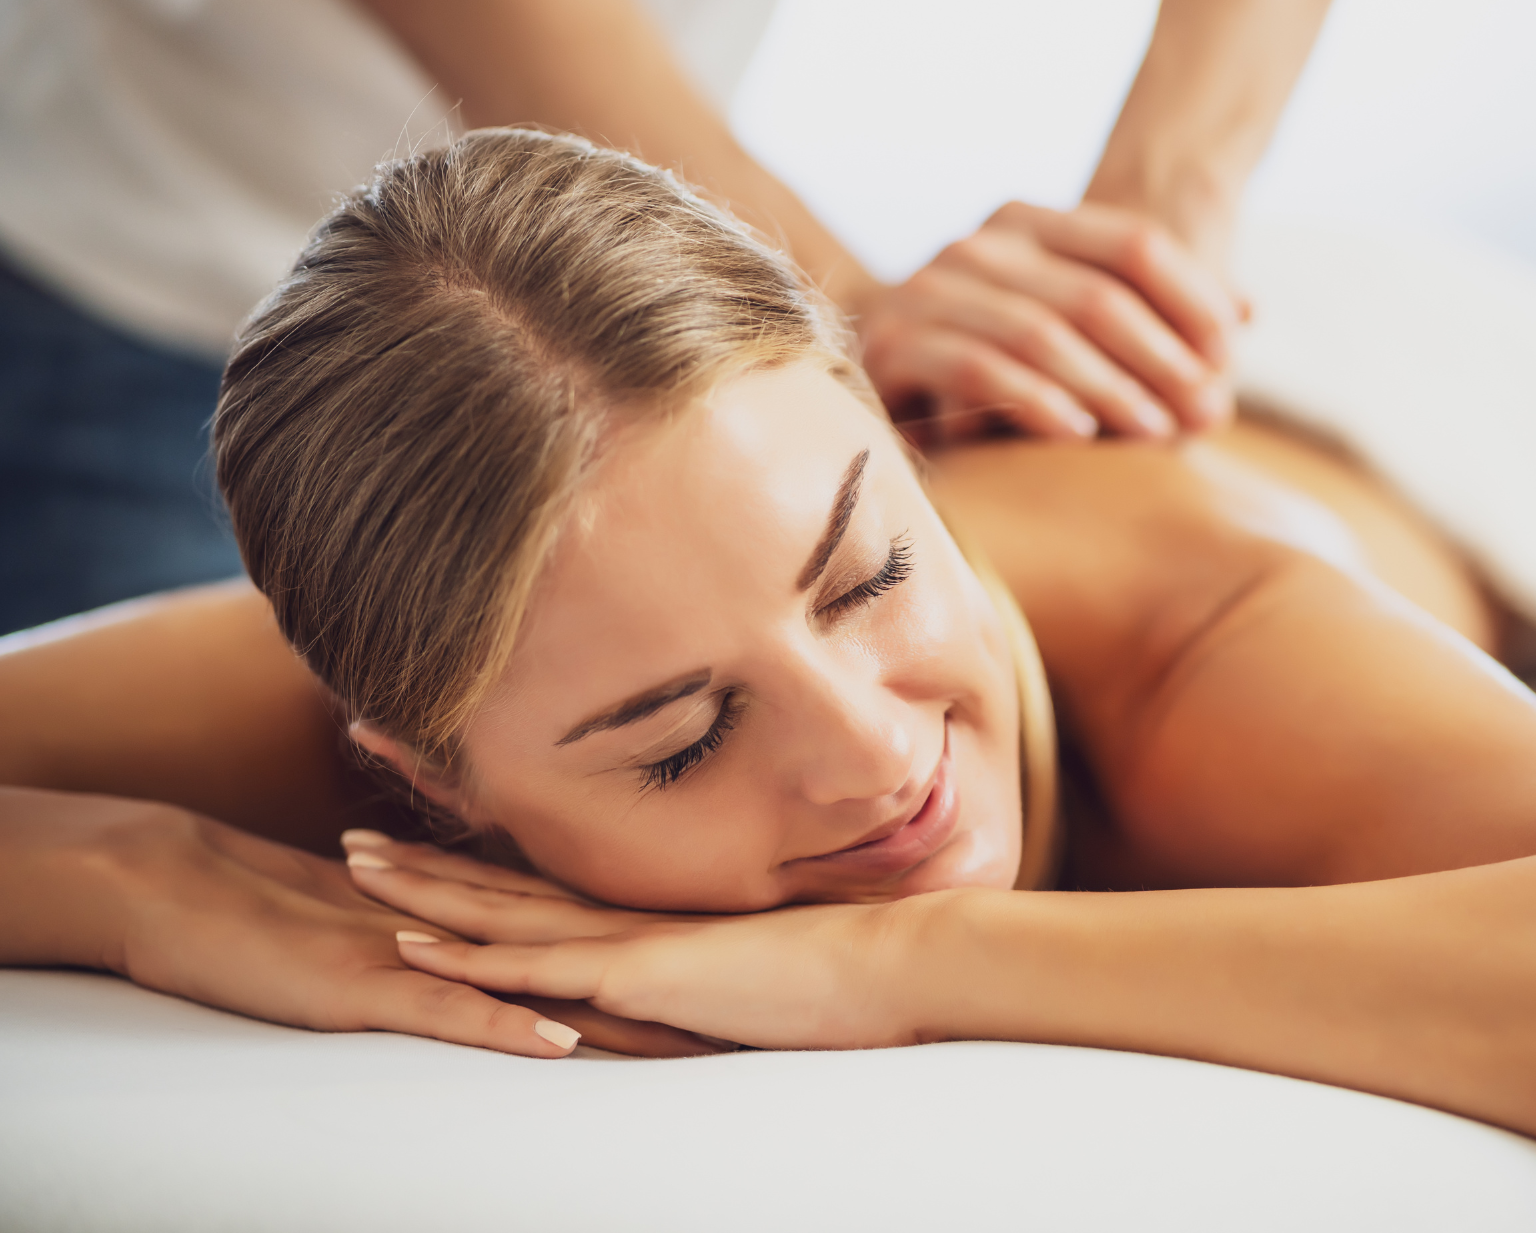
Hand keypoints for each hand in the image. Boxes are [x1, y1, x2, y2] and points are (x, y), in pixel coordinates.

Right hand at [0, 788, 705, 1058]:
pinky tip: (557, 1045)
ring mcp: (422, 959)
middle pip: (583, 969)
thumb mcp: (377, 937)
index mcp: (471, 928)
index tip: (719, 991)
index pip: (577, 948)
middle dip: (661, 1001)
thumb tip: (490, 962)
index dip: (649, 969)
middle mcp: (463, 939)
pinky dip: (506, 1026)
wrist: (178, 886)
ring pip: (536, 988)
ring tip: (688, 1046)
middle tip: (742, 1021)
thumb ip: (441, 946)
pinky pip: (452, 1010)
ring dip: (609, 1019)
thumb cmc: (269, 922)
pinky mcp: (372, 985)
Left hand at [346, 836, 917, 1050]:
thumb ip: (700, 980)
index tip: (427, 840)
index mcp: (646, 919)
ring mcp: (625, 941)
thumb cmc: (833, 975)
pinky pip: (533, 968)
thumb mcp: (748, 976)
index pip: (542, 887)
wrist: (882, 965)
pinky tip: (413, 945)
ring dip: (423, 894)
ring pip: (500, 913)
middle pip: (503, 886)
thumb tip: (674, 997)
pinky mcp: (635, 975)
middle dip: (424, 863)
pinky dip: (468, 956)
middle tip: (352, 836)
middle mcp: (623, 918)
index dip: (480, 866)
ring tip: (353, 869)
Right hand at [858, 201, 1240, 444]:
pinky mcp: (892, 346)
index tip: (1232, 355)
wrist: (882, 399)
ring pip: (1040, 330)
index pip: (1134, 244)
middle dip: (1161, 358)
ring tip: (1156, 433)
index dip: (1193, 298)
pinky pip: (977, 367)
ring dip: (1108, 387)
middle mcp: (975, 244)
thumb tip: (1248, 313)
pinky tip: (1078, 434)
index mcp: (1026, 221)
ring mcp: (927, 289)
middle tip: (1207, 413)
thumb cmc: (1006, 375)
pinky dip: (1034, 400)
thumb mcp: (1085, 336)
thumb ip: (1159, 317)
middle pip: (1096, 292)